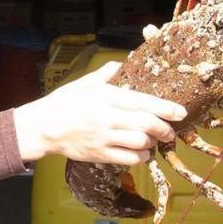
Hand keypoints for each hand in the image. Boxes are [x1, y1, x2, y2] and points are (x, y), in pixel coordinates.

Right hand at [12, 61, 186, 164]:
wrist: (43, 127)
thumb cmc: (63, 103)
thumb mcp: (83, 83)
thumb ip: (105, 74)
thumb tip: (121, 64)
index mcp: (106, 96)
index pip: (143, 101)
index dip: (166, 108)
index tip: (180, 112)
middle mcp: (108, 117)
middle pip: (147, 124)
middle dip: (165, 128)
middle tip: (170, 131)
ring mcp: (104, 138)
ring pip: (141, 142)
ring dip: (152, 143)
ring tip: (154, 140)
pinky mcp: (100, 154)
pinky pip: (129, 159)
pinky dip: (141, 157)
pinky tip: (141, 152)